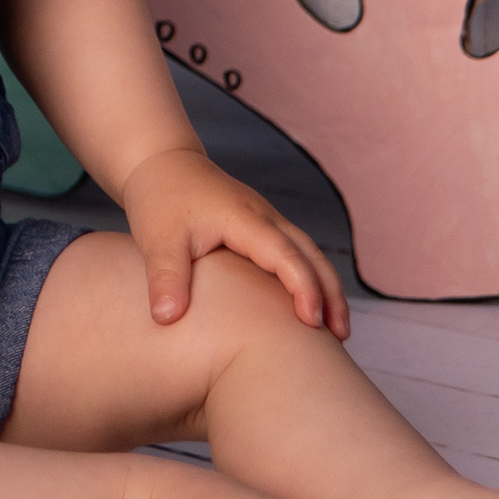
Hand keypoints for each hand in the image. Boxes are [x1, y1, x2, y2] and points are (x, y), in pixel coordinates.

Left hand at [114, 147, 348, 337]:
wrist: (161, 162)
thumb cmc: (160, 198)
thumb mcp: (156, 239)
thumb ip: (165, 277)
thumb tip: (166, 319)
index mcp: (244, 218)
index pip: (285, 254)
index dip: (302, 287)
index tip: (312, 321)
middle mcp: (264, 217)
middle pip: (311, 254)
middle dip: (330, 294)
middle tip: (342, 336)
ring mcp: (267, 220)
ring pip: (309, 253)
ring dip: (326, 288)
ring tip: (337, 332)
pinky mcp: (261, 227)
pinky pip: (296, 254)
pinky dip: (310, 279)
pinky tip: (309, 308)